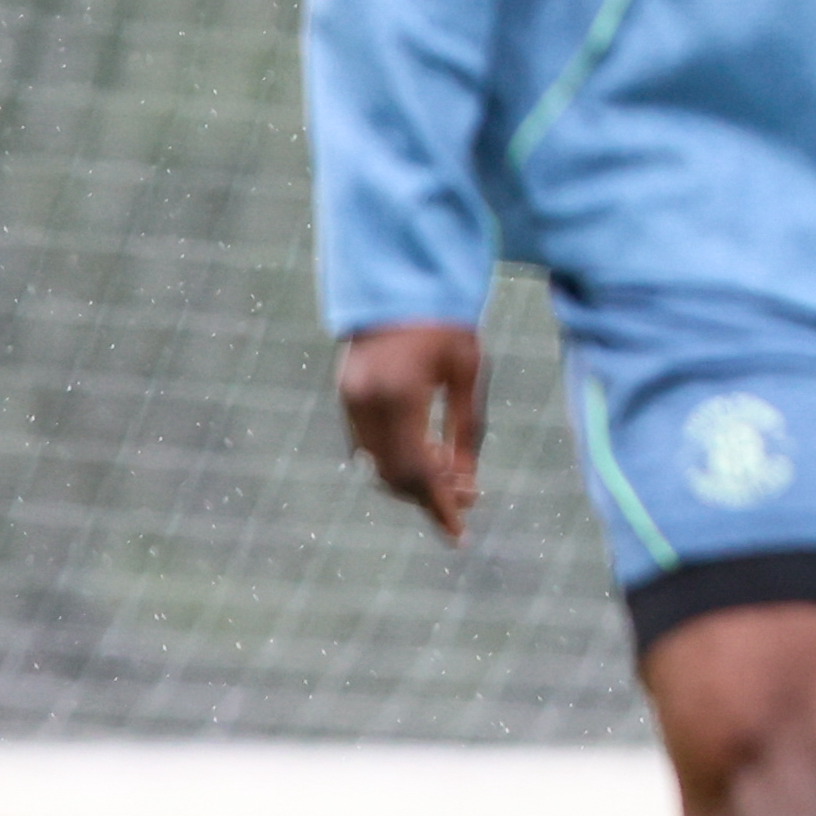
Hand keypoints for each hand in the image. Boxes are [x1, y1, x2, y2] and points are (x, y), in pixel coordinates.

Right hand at [337, 322, 486, 543]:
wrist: (400, 280)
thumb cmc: (446, 322)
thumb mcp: (468, 375)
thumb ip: (467, 431)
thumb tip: (469, 485)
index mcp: (400, 397)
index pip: (419, 471)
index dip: (440, 506)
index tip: (460, 535)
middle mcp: (366, 404)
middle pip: (394, 476)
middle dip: (429, 496)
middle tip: (467, 503)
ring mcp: (350, 400)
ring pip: (377, 465)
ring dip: (412, 480)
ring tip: (453, 479)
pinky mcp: (346, 395)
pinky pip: (367, 445)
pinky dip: (395, 460)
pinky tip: (428, 457)